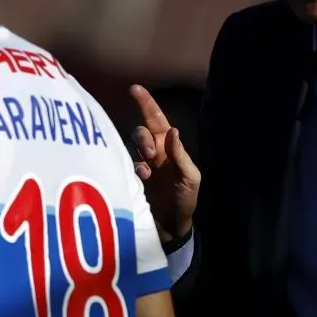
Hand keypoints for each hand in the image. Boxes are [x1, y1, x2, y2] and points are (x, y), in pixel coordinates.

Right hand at [129, 85, 199, 242]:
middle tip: (151, 155)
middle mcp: (154, 152)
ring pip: (131, 146)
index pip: (156, 120)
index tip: (135, 89)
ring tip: (146, 172)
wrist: (173, 228)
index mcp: (170, 148)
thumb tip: (172, 131)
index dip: (146, 103)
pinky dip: (132, 168)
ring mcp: (141, 165)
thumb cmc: (186, 201)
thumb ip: (181, 155)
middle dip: (142, 138)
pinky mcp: (131, 178)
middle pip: (140, 132)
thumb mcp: (190, 178)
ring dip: (138, 153)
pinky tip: (141, 180)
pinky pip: (126, 164)